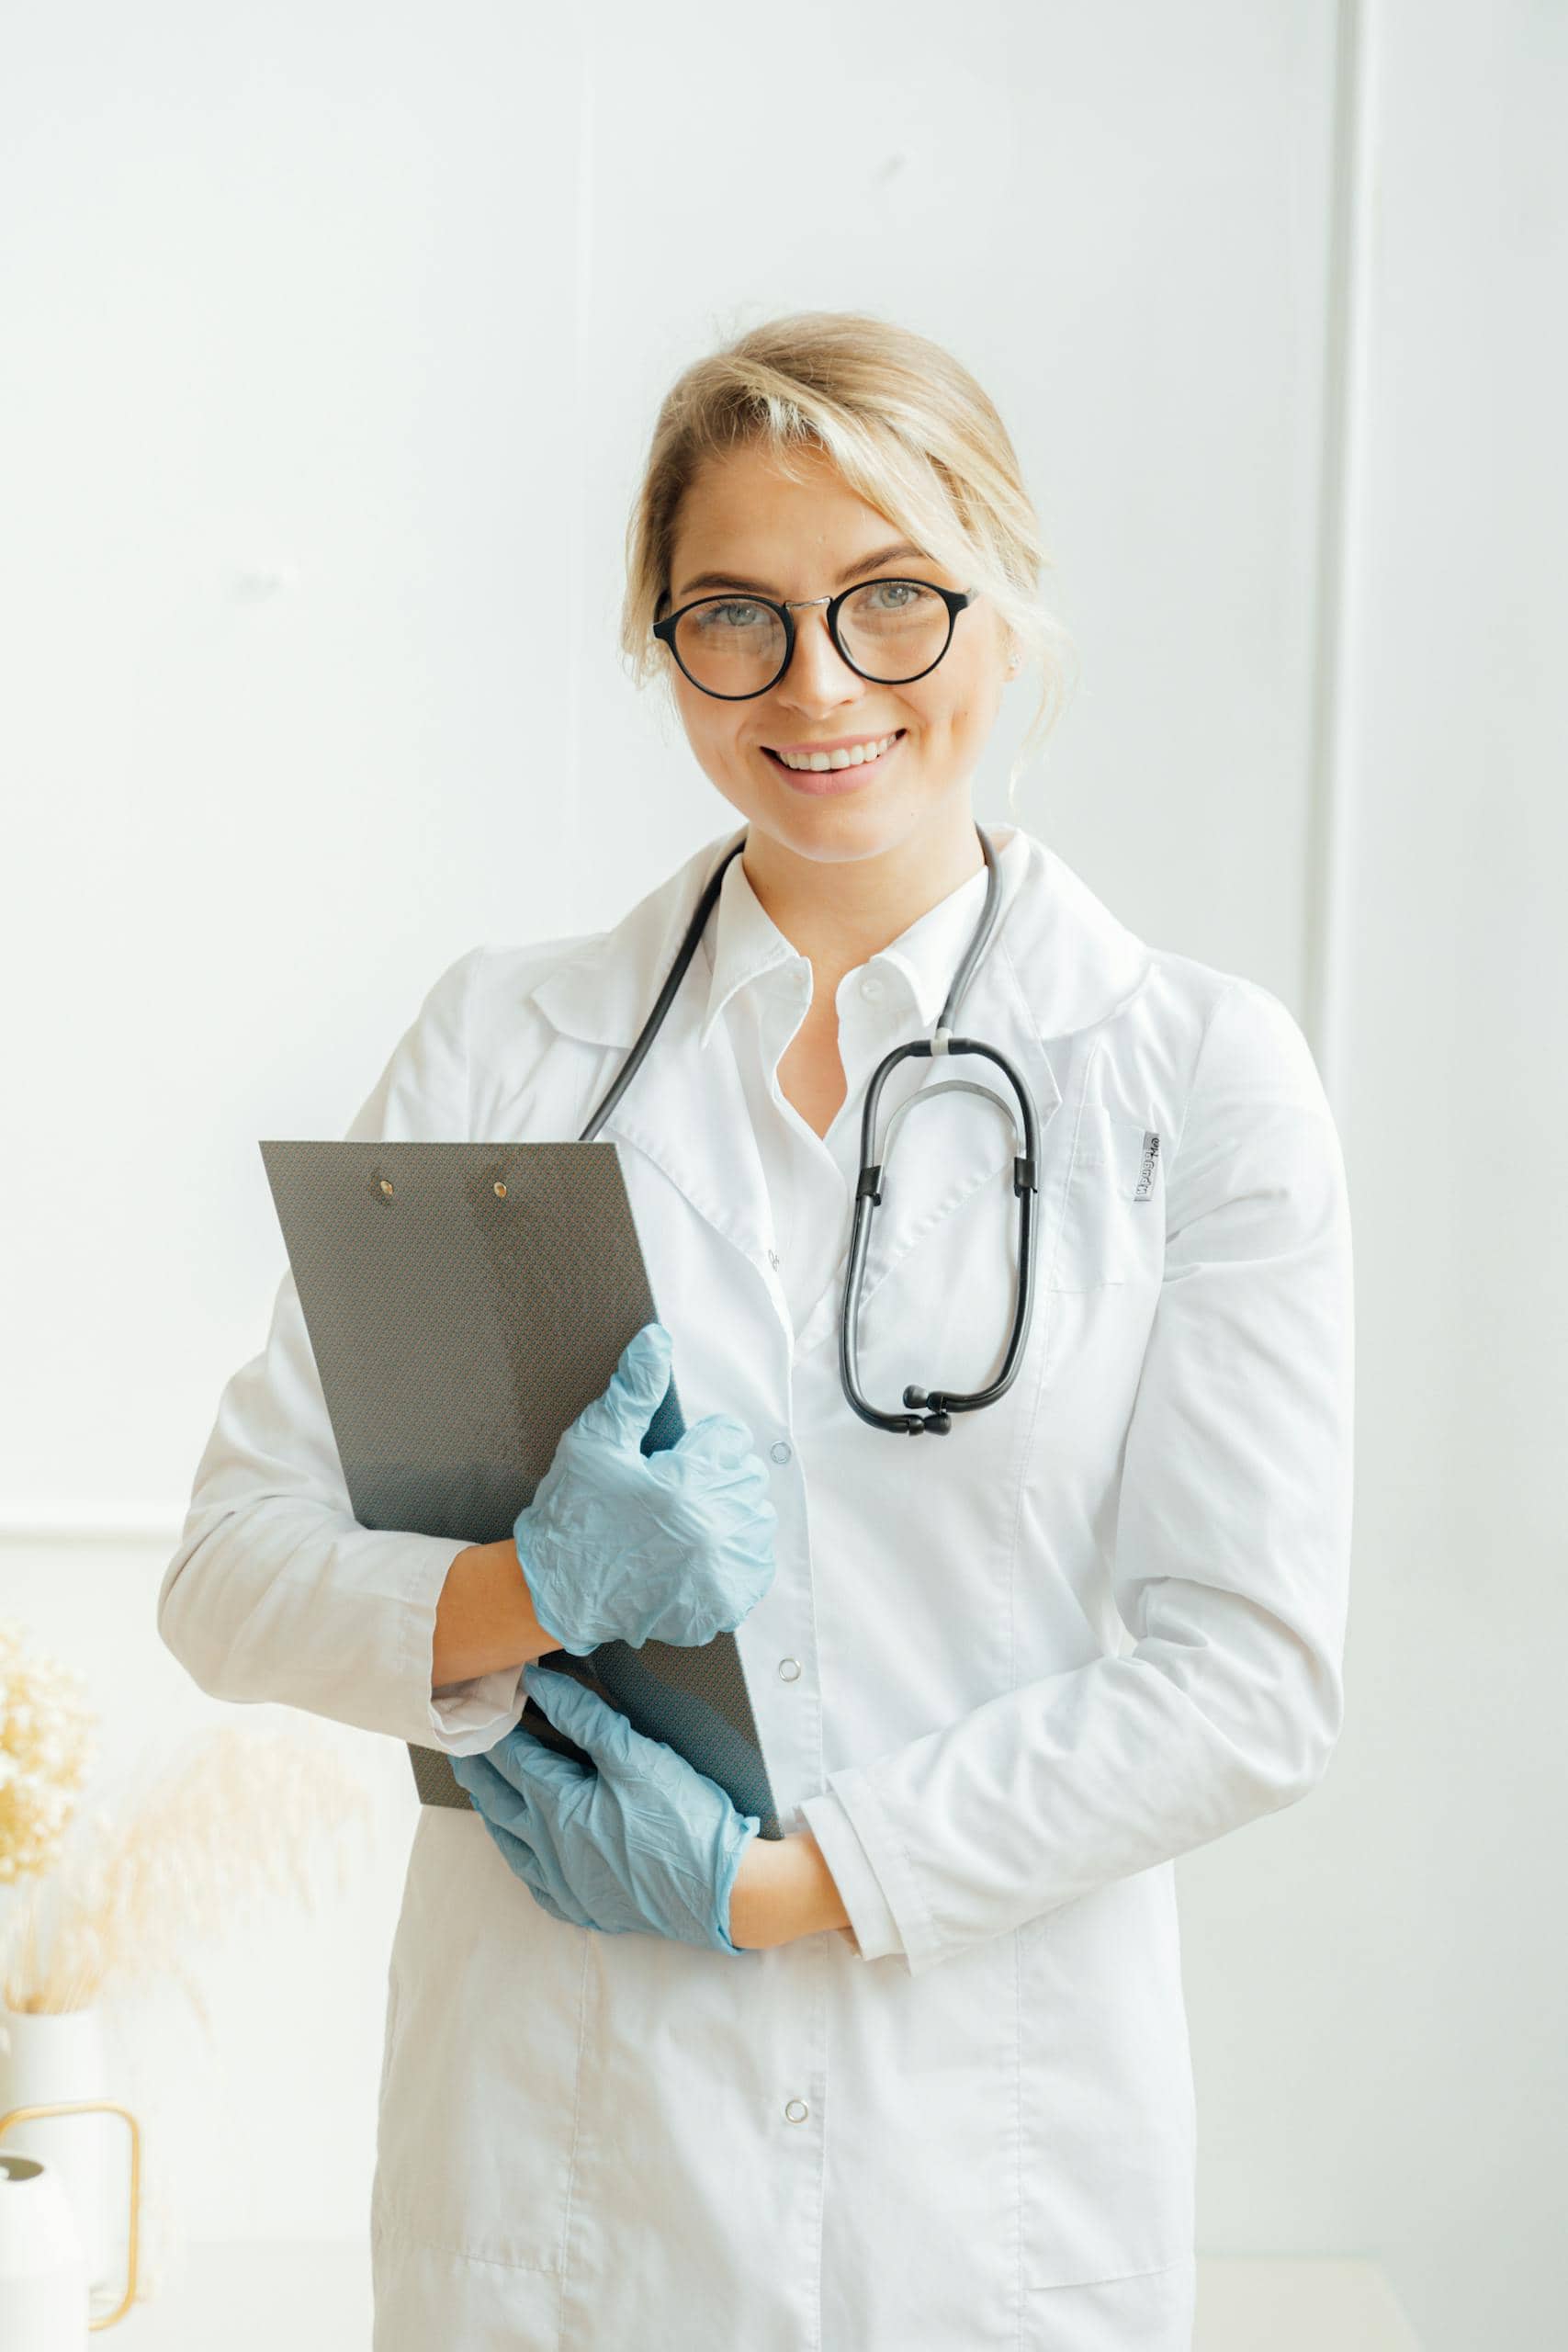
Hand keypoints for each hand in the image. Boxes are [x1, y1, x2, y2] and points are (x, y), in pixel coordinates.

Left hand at [450, 1659, 760, 1955]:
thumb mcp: (637, 1755)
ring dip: (494, 1813)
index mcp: (558, 1809)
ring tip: (482, 1792)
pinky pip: (536, 1884)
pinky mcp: (587, 1909)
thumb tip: (539, 1684)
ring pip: (511, 1845)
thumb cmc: (684, 1819)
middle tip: (459, 1747)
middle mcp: (550, 1852)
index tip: (478, 1705)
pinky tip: (525, 1852)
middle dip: (478, 1770)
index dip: (494, 1728)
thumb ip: (584, 1717)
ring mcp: (566, 1887)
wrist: (725, 1892)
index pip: (513, 1759)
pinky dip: (521, 1859)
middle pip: (499, 1801)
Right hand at [514, 1321, 777, 1654]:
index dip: (699, 1444)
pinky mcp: (722, 1604)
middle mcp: (711, 1531)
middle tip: (672, 1492)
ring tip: (684, 1522)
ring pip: (757, 1520)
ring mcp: (720, 1573)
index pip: (731, 1439)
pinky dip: (735, 1556)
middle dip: (714, 1476)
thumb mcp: (594, 1443)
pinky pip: (756, 1565)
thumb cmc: (573, 1514)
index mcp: (685, 1485)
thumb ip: (633, 1391)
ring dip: (728, 1514)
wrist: (558, 1592)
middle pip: (747, 1478)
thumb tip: (657, 1341)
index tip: (672, 1460)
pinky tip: (698, 1553)